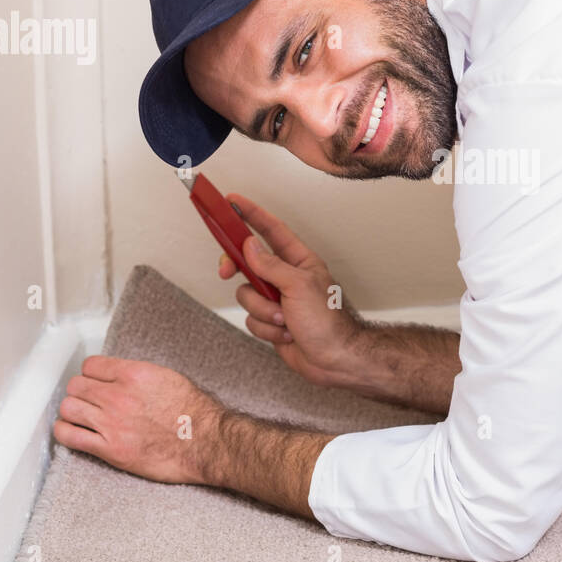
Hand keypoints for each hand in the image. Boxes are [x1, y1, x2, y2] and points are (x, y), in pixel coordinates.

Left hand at [53, 356, 223, 484]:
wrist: (206, 442)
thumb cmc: (194, 413)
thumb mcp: (168, 378)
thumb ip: (138, 375)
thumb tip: (119, 376)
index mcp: (134, 374)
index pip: (91, 365)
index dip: (91, 374)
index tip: (95, 381)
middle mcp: (119, 396)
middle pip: (76, 385)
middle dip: (80, 392)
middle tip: (88, 400)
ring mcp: (112, 423)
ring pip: (68, 408)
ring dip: (72, 411)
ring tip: (80, 415)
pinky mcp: (110, 449)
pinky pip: (70, 436)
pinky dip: (65, 432)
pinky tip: (71, 431)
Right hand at [218, 193, 365, 388]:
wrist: (335, 361)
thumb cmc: (328, 322)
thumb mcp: (299, 286)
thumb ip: (271, 265)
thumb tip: (249, 246)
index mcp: (299, 261)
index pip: (271, 230)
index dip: (250, 214)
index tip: (231, 201)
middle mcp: (286, 277)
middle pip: (248, 262)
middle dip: (238, 270)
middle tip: (225, 270)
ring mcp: (278, 300)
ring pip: (246, 295)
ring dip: (263, 311)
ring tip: (286, 320)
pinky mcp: (271, 321)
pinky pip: (251, 319)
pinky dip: (266, 328)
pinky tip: (286, 334)